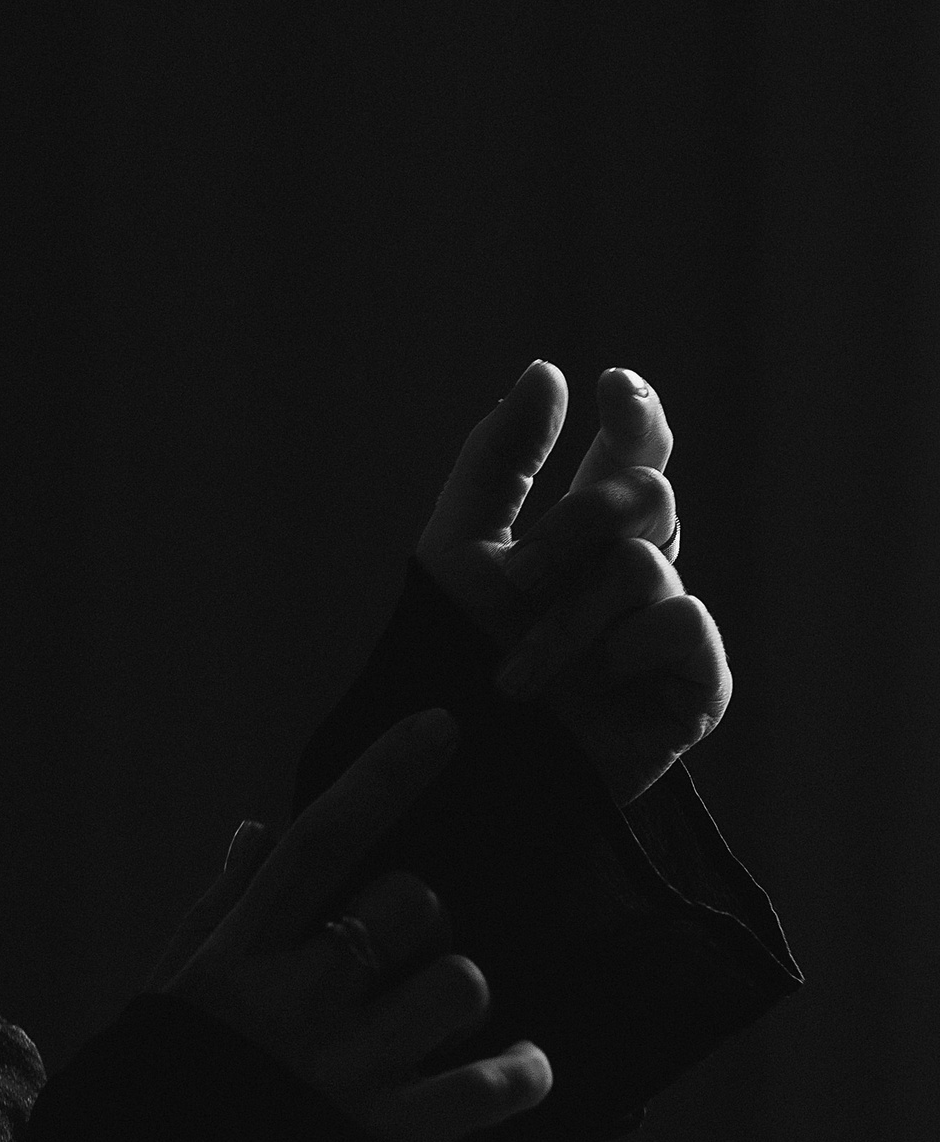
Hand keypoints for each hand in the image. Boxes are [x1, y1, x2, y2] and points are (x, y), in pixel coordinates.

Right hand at [156, 711, 551, 1141]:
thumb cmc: (161, 1107)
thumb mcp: (166, 1004)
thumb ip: (216, 913)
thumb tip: (256, 830)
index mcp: (236, 961)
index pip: (320, 842)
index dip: (384, 776)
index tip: (443, 726)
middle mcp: (295, 1006)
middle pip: (411, 903)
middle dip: (421, 919)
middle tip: (396, 961)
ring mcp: (347, 1073)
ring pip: (461, 982)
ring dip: (460, 997)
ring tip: (434, 1027)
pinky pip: (492, 1082)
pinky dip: (521, 1073)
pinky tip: (517, 1072)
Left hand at [415, 359, 731, 804]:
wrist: (455, 770)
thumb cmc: (447, 665)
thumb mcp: (457, 548)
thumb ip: (500, 460)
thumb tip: (547, 371)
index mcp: (584, 534)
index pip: (635, 450)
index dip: (638, 414)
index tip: (611, 388)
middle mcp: (634, 573)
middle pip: (647, 491)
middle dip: (575, 525)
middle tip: (519, 580)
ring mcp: (666, 629)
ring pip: (647, 562)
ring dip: (570, 616)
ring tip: (518, 677)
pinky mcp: (693, 688)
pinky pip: (687, 625)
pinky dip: (629, 647)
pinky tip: (595, 685)